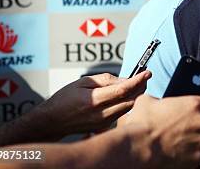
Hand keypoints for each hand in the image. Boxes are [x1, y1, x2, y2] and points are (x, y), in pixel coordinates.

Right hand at [35, 71, 150, 138]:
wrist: (52, 121)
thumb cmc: (65, 99)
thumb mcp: (83, 82)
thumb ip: (106, 80)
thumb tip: (125, 79)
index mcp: (94, 100)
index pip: (123, 90)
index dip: (138, 80)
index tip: (147, 72)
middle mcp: (101, 114)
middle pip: (131, 100)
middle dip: (141, 87)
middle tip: (144, 76)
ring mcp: (103, 123)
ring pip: (128, 108)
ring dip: (136, 95)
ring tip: (136, 84)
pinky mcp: (104, 127)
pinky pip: (122, 113)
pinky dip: (127, 102)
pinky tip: (125, 95)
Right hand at [123, 94, 199, 168]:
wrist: (138, 148)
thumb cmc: (142, 125)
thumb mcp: (147, 102)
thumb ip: (158, 100)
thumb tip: (155, 101)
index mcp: (194, 105)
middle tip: (191, 129)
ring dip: (196, 142)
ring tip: (179, 143)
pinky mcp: (195, 159)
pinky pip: (198, 156)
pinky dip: (190, 156)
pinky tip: (177, 153)